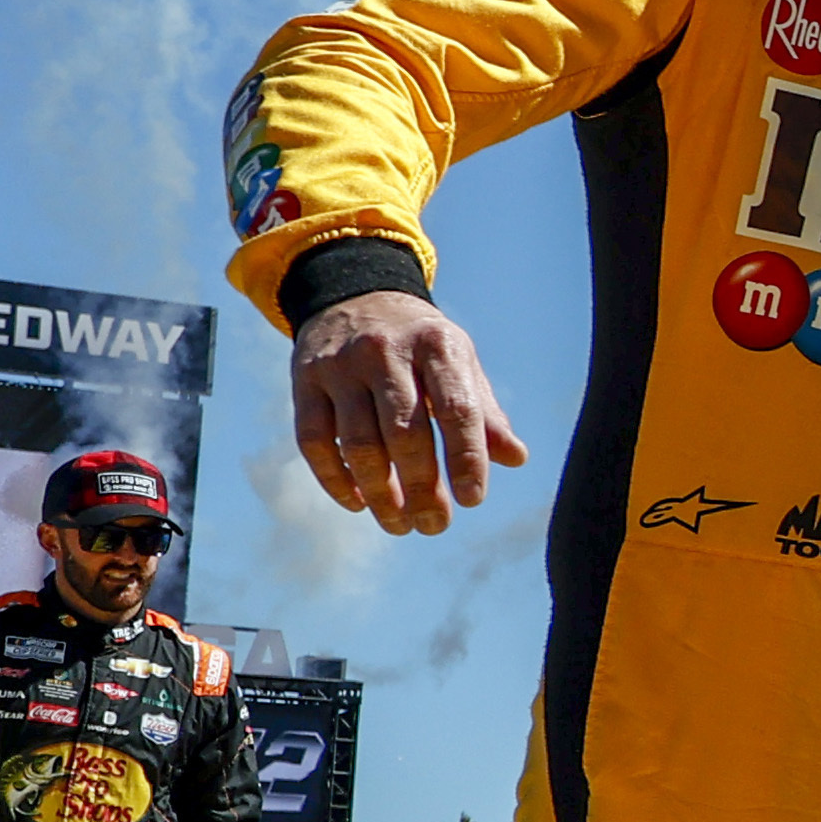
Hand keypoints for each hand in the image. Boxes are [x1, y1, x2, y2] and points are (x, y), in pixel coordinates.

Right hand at [289, 289, 525, 532]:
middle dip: (422, 488)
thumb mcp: (459, 364)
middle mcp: (386, 352)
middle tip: (434, 525)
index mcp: (437, 346)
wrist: (354, 296)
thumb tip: (515, 458)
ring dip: (380, 493)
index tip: (473, 500)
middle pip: (404, 432)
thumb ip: (484, 412)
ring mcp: (340, 366)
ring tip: (400, 525)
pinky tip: (358, 503)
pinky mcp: (304, 381)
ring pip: (358, 442)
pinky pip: (314, 440)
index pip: (457, 408)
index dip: (466, 458)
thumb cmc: (421, 345)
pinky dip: (335, 479)